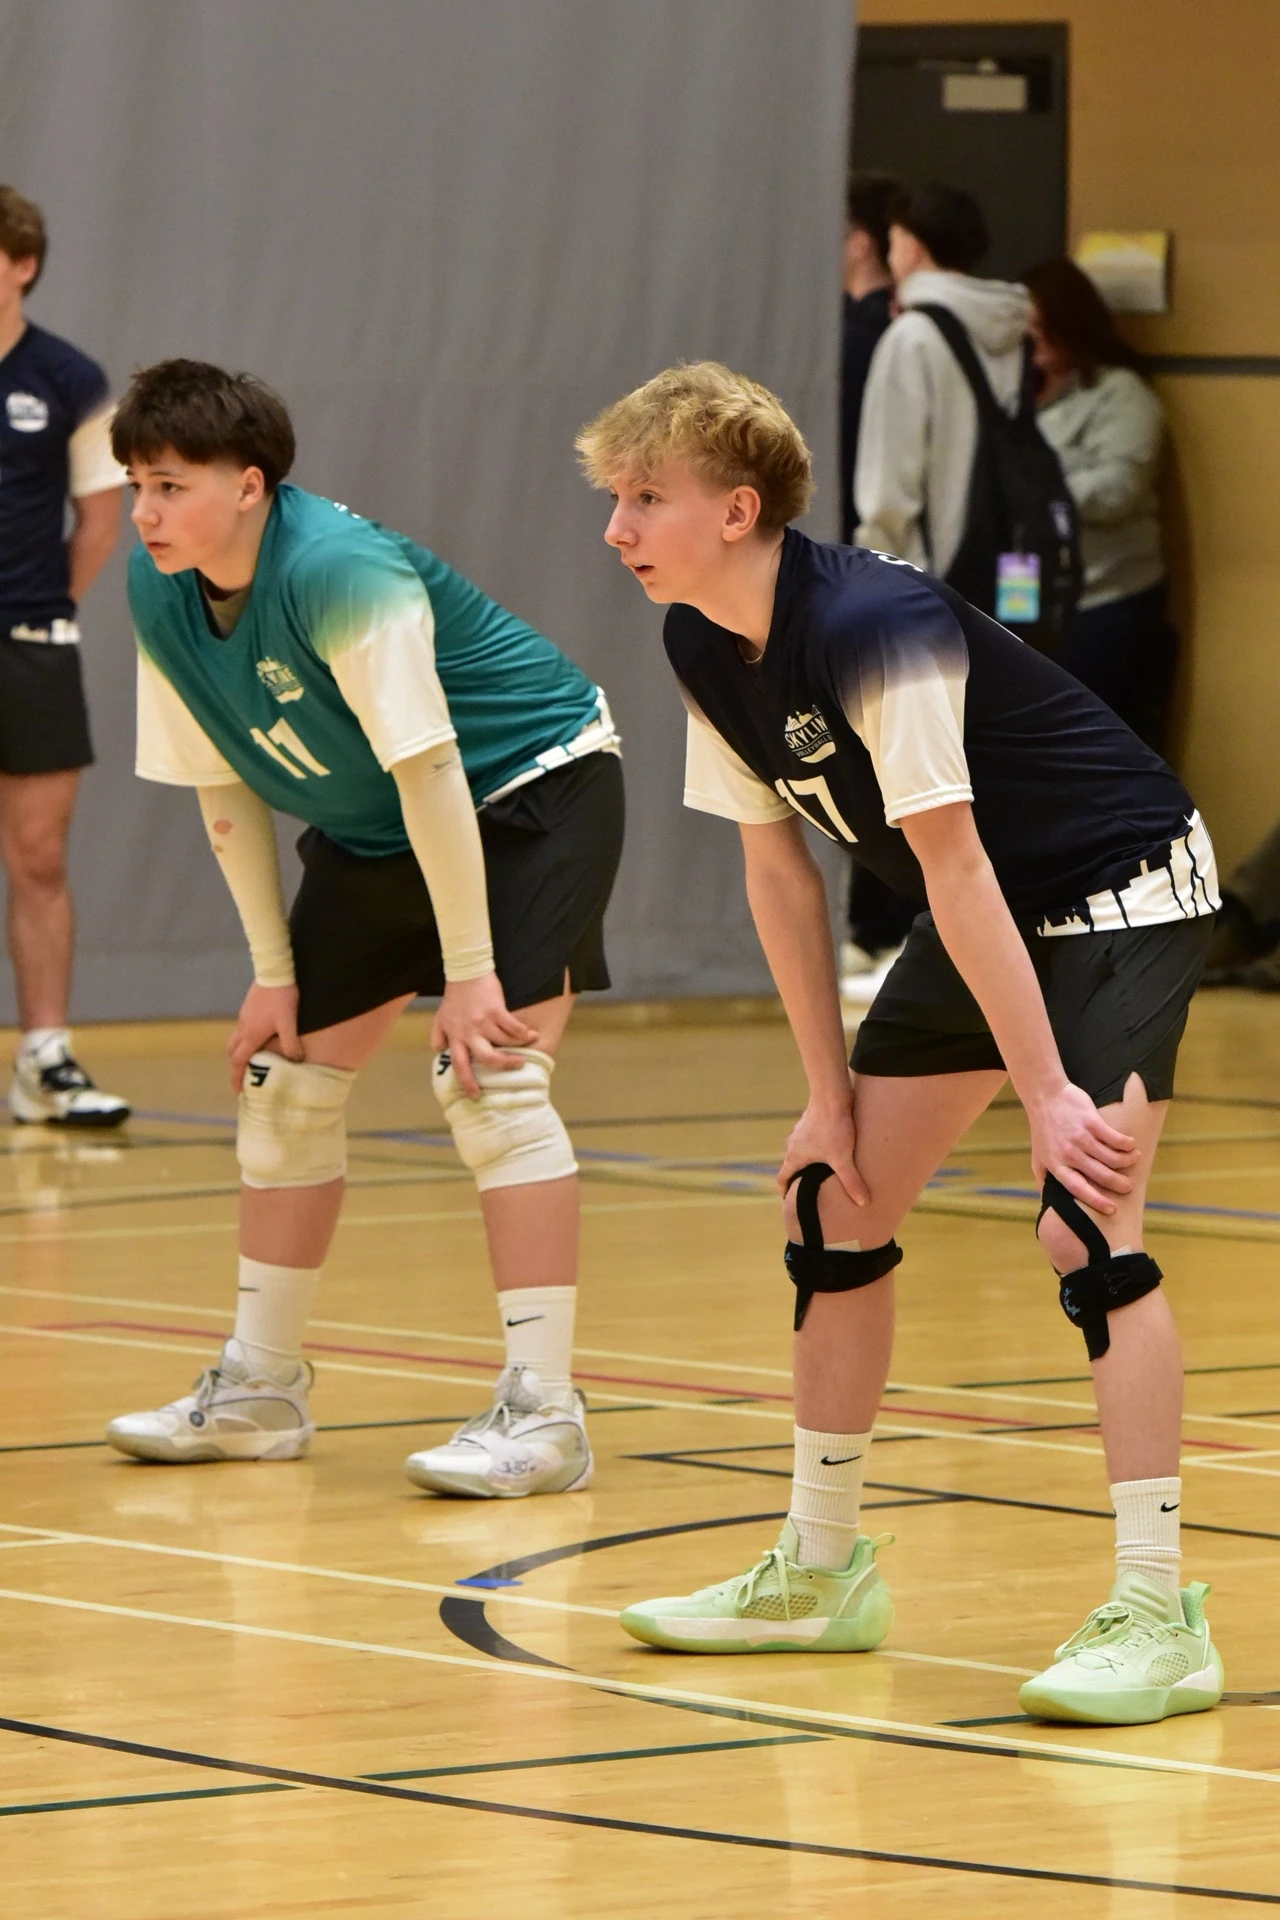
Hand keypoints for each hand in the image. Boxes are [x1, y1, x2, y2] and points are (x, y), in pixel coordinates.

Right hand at [228, 982, 302, 1091]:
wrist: (274, 972)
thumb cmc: (282, 999)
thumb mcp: (289, 1023)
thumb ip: (290, 1044)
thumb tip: (295, 1061)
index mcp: (251, 1035)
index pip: (238, 1061)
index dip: (236, 1077)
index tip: (237, 1090)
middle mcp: (243, 1028)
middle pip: (232, 1051)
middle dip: (235, 1065)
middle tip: (242, 1075)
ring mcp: (243, 1017)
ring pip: (235, 1039)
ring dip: (239, 1051)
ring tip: (251, 1058)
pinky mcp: (247, 1008)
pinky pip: (241, 1029)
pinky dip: (245, 1039)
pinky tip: (258, 1037)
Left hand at [429, 972, 538, 1095]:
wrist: (465, 972)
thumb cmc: (454, 996)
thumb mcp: (440, 1017)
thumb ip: (437, 1036)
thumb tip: (439, 1052)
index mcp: (455, 1037)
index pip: (459, 1065)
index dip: (467, 1082)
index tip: (476, 1095)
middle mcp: (468, 1032)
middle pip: (487, 1058)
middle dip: (503, 1066)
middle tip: (516, 1068)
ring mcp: (483, 1021)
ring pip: (505, 1042)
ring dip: (519, 1046)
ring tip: (529, 1044)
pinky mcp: (496, 1010)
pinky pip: (513, 1027)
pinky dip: (524, 1032)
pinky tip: (530, 1034)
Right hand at [777, 1094, 869, 1206]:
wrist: (832, 1094)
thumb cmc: (833, 1126)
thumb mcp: (843, 1158)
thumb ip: (852, 1181)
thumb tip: (863, 1203)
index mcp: (794, 1156)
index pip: (783, 1178)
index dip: (785, 1192)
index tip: (789, 1201)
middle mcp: (793, 1143)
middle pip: (791, 1165)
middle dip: (798, 1178)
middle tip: (809, 1189)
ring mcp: (801, 1131)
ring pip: (801, 1150)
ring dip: (807, 1161)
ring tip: (822, 1169)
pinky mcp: (811, 1121)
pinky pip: (810, 1139)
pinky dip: (816, 1147)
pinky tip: (831, 1147)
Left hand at [1027, 1081, 1137, 1213]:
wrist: (1045, 1096)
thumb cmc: (1043, 1129)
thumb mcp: (1037, 1156)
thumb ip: (1043, 1179)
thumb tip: (1045, 1202)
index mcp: (1056, 1165)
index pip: (1078, 1189)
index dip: (1096, 1201)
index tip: (1112, 1209)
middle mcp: (1069, 1154)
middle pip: (1101, 1175)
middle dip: (1119, 1184)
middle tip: (1129, 1186)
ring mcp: (1080, 1137)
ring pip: (1112, 1157)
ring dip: (1127, 1161)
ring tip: (1134, 1159)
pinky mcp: (1091, 1122)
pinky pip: (1115, 1138)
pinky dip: (1126, 1143)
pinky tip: (1131, 1144)